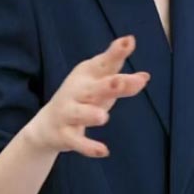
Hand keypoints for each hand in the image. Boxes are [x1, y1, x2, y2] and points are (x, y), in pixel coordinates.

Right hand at [26, 35, 149, 156]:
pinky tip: (104, 151)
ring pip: (79, 113)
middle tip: (120, 82)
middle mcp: (77, 92)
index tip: (129, 42)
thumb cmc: (81, 100)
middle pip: (94, 88)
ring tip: (103, 117)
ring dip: (90, 114)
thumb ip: (120, 79)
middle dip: (108, 85)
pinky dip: (89, 147)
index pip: (104, 64)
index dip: (116, 53)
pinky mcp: (64, 135)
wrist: (47, 126)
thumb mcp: (98, 85)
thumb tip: (146, 76)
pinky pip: (77, 142)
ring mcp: (68, 113)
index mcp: (87, 76)